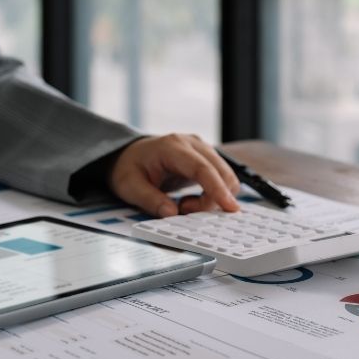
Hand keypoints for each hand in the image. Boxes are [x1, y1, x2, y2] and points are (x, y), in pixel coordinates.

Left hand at [108, 134, 239, 217]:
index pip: (202, 168)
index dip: (217, 188)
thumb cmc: (129, 169)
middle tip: (185, 210)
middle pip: (220, 172)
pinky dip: (213, 195)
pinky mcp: (206, 160)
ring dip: (212, 199)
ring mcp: (202, 150)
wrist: (128, 156)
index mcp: (172, 147)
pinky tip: (191, 200)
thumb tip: (171, 214)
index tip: (230, 208)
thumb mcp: (129, 187)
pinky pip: (221, 179)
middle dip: (212, 199)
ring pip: (226, 177)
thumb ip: (150, 200)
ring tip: (184, 205)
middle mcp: (192, 144)